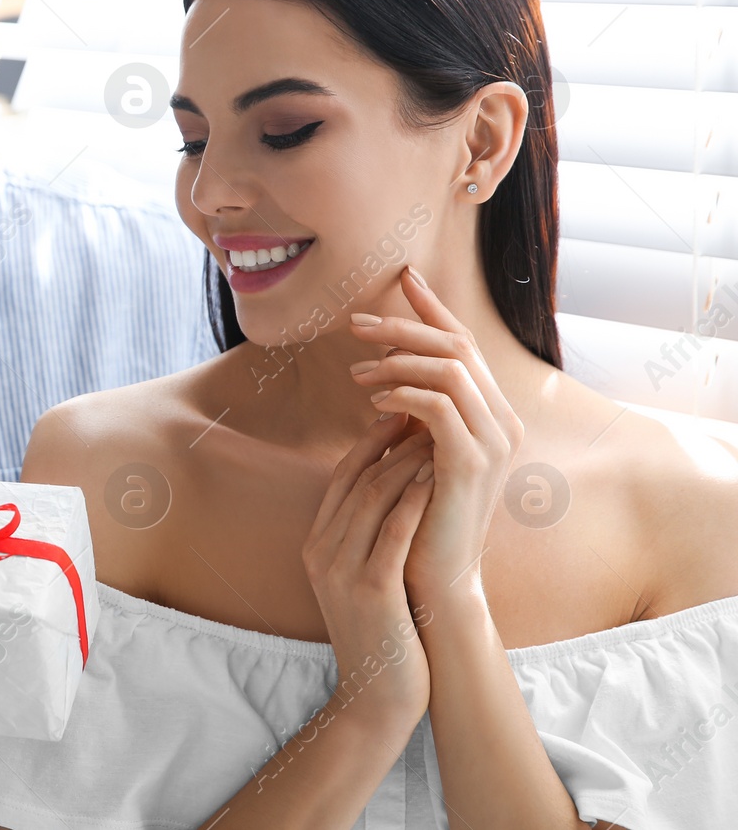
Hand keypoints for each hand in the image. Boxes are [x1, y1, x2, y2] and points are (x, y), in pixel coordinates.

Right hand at [302, 414, 436, 729]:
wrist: (376, 696)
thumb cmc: (382, 633)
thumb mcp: (363, 576)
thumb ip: (367, 534)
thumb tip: (394, 484)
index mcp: (317, 545)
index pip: (343, 476)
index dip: (374, 440)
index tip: (406, 415)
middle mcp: (321, 552)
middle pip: (356, 478)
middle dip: (393, 441)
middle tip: (428, 414)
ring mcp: (341, 571)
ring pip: (373, 497)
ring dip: (408, 461)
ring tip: (440, 438)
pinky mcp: (370, 591)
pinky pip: (393, 532)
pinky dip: (415, 499)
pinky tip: (440, 478)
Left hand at [348, 265, 523, 598]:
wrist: (433, 581)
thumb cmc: (417, 517)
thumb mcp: (415, 453)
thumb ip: (414, 413)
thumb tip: (385, 370)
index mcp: (493, 415)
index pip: (464, 343)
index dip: (433, 307)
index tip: (401, 277)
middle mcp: (503, 422)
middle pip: (457, 345)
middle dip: (404, 325)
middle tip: (355, 322)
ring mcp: (494, 442)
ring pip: (449, 367)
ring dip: (396, 359)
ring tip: (355, 373)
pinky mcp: (472, 463)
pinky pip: (438, 405)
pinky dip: (403, 393)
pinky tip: (374, 401)